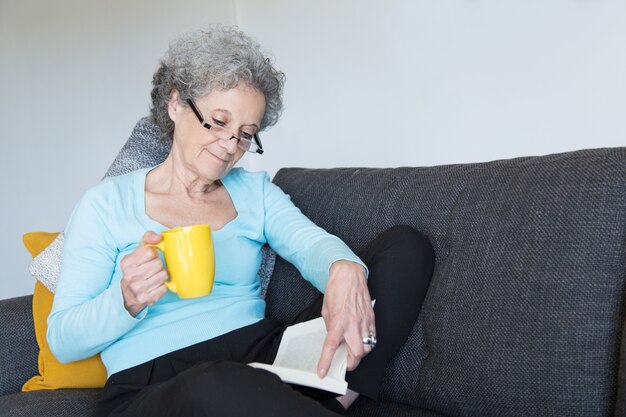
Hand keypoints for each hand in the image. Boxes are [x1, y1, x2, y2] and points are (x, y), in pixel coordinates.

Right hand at [120, 231, 168, 316]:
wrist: (128, 294)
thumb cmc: (136, 268)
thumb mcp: (138, 252)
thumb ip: (148, 238)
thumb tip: (159, 237)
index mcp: (127, 262)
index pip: (151, 252)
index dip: (154, 254)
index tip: (149, 258)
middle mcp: (130, 276)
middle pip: (158, 264)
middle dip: (158, 265)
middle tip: (152, 269)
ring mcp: (137, 289)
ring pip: (163, 275)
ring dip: (161, 275)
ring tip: (153, 277)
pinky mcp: (146, 299)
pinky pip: (164, 288)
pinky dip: (162, 287)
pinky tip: (154, 286)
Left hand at [317, 260, 373, 377]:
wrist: (349, 274)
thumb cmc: (336, 290)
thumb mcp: (326, 310)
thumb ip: (330, 326)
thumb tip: (334, 338)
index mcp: (338, 321)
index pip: (331, 346)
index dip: (326, 362)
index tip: (322, 372)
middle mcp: (353, 323)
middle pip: (357, 354)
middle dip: (351, 362)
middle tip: (345, 362)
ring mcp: (364, 321)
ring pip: (368, 347)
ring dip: (360, 353)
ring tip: (353, 350)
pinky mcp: (372, 318)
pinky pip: (373, 336)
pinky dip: (368, 342)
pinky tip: (362, 339)